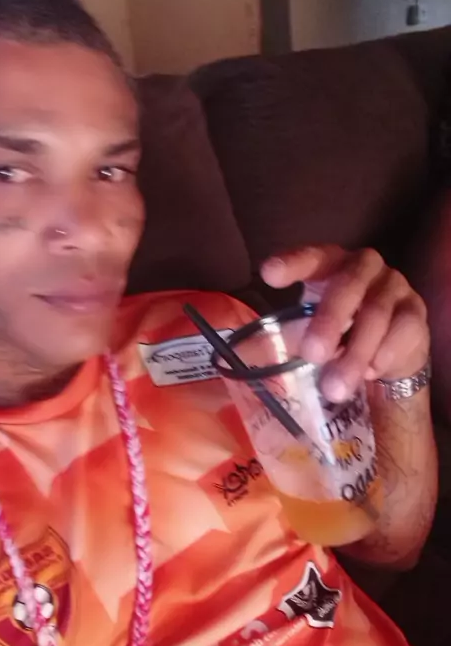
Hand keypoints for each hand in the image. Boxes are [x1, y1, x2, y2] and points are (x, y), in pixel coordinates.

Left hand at [261, 246, 429, 402]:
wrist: (387, 354)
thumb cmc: (339, 334)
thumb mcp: (305, 333)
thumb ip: (274, 341)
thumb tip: (231, 356)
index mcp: (330, 265)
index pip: (311, 257)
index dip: (292, 263)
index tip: (269, 273)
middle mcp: (363, 267)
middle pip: (347, 286)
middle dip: (329, 321)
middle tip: (312, 354)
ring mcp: (393, 287)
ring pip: (375, 316)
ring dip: (354, 355)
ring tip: (334, 389)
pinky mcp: (414, 312)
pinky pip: (402, 331)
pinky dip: (383, 355)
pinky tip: (369, 374)